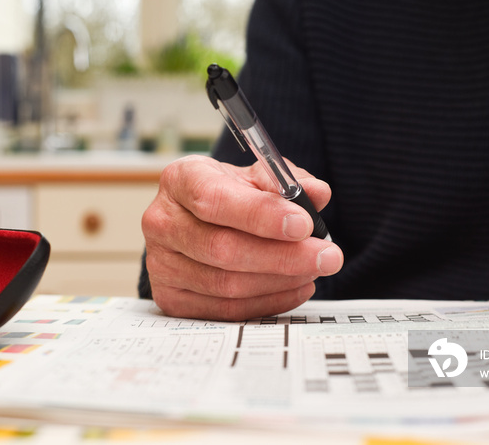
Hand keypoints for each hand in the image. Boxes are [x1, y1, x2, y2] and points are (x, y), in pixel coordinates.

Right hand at [141, 155, 343, 320]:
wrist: (195, 220)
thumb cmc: (227, 195)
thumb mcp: (255, 177)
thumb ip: (287, 182)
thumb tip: (318, 193)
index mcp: (180, 180)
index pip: (215, 200)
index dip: (261, 215)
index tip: (304, 224)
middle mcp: (162, 222)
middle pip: (223, 249)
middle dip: (284, 256)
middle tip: (327, 256)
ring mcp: (161, 265)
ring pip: (227, 284)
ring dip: (280, 280)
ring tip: (313, 269)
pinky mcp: (171, 298)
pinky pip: (226, 310)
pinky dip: (269, 301)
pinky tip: (295, 286)